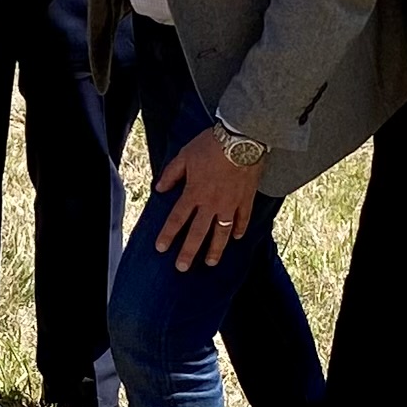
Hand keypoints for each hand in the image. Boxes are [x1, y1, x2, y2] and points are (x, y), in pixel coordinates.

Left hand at [151, 127, 264, 271]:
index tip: (161, 248)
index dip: (168, 235)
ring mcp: (230, 204)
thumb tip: (160, 188)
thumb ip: (172, 174)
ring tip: (210, 262)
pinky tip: (237, 238)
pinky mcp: (246, 199)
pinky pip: (243, 218)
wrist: (241, 139)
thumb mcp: (185, 155)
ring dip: (215, 249)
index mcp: (194, 193)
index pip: (177, 219)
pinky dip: (240, 229)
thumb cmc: (211, 145)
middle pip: (198, 233)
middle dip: (189, 251)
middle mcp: (211, 203)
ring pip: (222, 232)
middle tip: (182, 267)